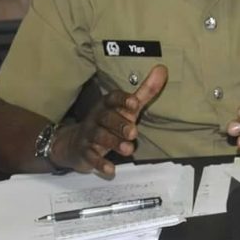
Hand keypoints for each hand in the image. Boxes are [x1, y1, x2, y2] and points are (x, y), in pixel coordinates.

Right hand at [50, 65, 167, 175]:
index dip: (122, 99)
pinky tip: (111, 170)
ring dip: (114, 143)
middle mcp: (96, 117)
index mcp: (107, 104)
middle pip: (106, 118)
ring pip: (100, 137)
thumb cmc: (109, 122)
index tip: (135, 103)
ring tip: (129, 150)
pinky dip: (100, 163)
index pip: (113, 98)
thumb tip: (163, 69)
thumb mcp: (127, 107)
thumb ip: (145, 91)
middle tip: (134, 132)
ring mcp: (89, 135)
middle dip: (120, 124)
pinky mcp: (85, 152)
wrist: (76, 142)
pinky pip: (91, 157)